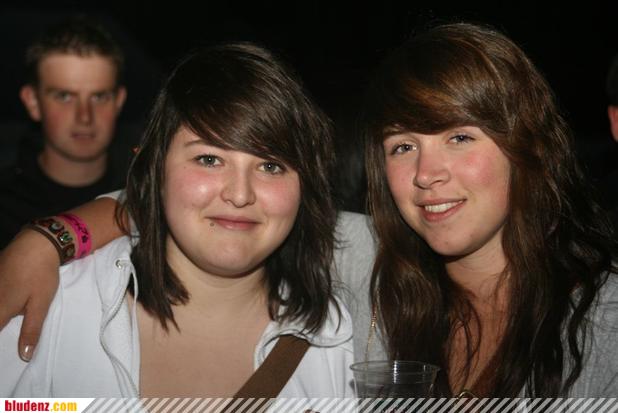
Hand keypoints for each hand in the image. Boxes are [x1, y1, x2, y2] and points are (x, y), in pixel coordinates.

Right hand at [0, 229, 59, 360]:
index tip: (6, 351)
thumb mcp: (40, 305)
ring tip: (13, 309)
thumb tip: (24, 356)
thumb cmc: (41, 275)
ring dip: (2, 312)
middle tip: (13, 318)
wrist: (37, 243)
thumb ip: (31, 330)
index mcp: (0, 310)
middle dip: (1, 323)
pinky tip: (9, 296)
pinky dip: (0, 298)